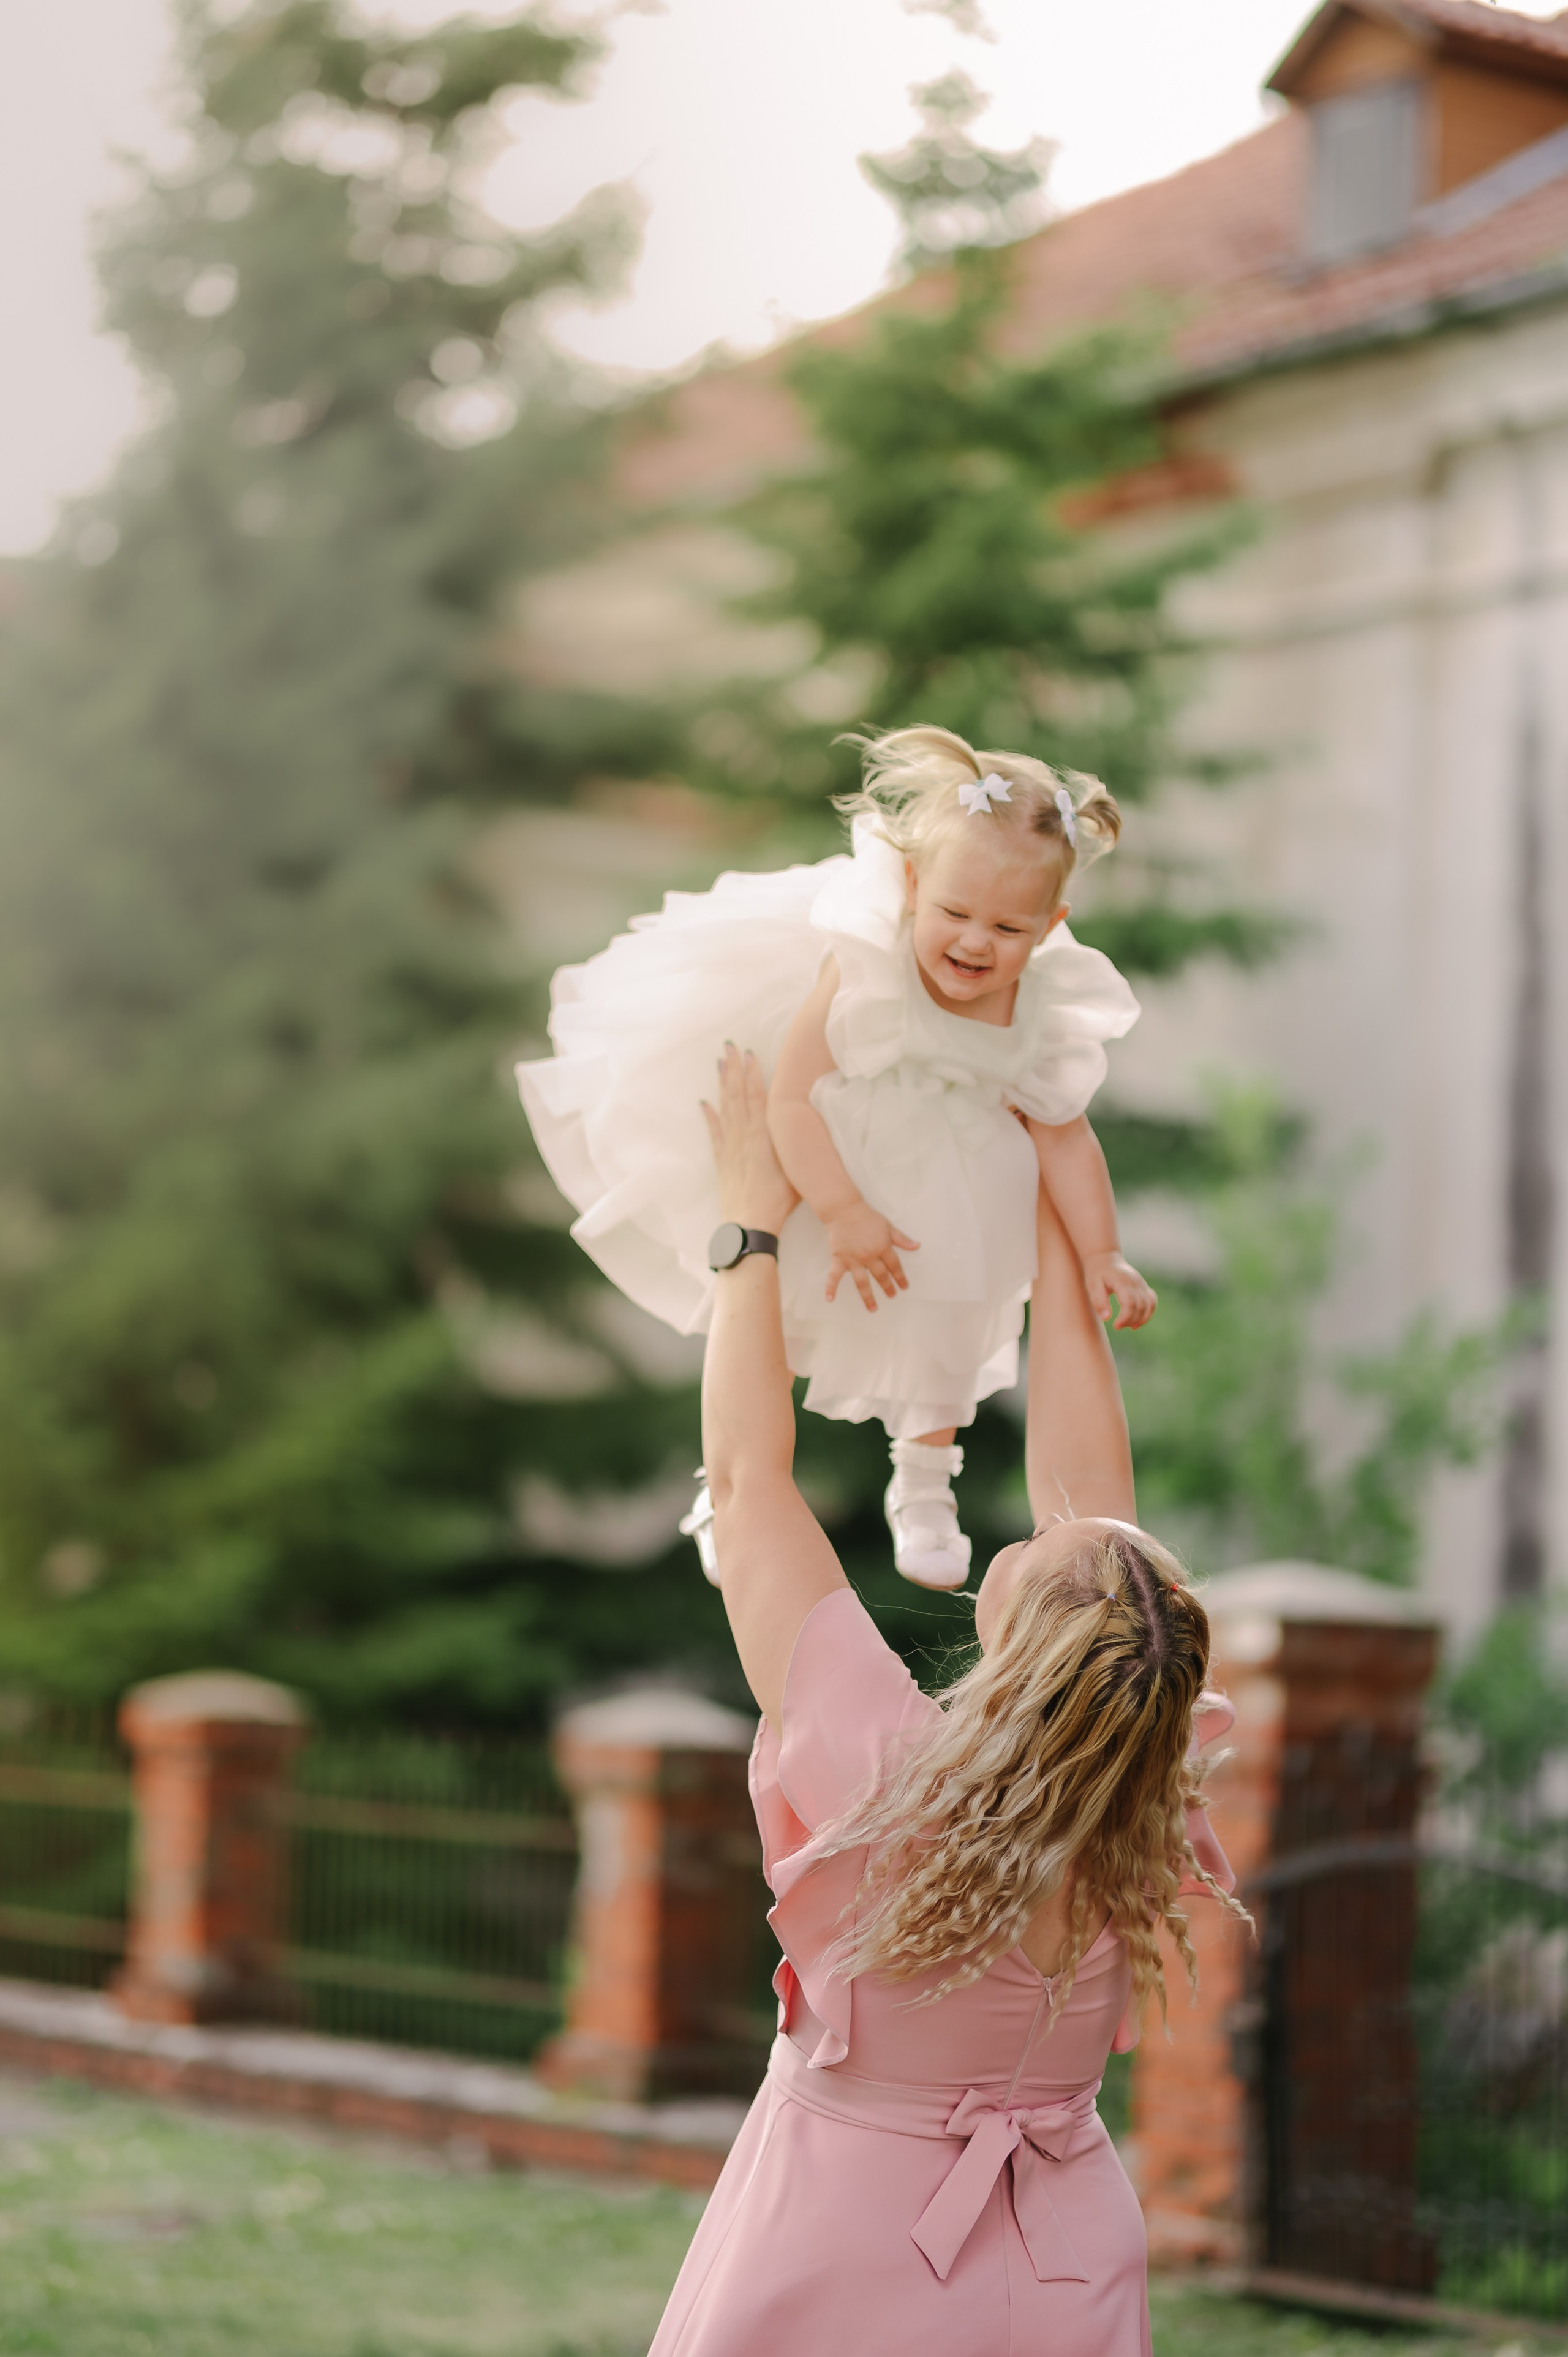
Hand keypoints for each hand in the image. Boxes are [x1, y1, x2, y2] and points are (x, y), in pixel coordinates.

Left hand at [701, 1044, 799, 1235]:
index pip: (757, 1096)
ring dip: (722, 1085)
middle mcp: (745, 1137)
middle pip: (738, 1096)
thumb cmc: (780, 1200)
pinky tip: (704, 1103)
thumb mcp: (798, 1167)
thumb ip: (800, 1143)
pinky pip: (715, 1133)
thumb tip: (808, 1121)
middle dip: (734, 1069)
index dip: (752, 1073)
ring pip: (725, 1109)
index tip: (748, 1053)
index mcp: (764, 1136)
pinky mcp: (723, 1162)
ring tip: (719, 1064)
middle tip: (728, 1046)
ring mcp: (731, 1148)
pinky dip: (710, 1116)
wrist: (751, 1225)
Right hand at [825, 1201, 917, 1311]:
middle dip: (888, 1287)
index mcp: (883, 1247)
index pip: (894, 1266)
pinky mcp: (839, 1259)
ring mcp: (853, 1259)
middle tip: (892, 1296)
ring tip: (873, 1308)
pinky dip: (831, 1287)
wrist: (844, 1210)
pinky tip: (830, 1299)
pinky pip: (834, 1276)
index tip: (904, 1287)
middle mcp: (869, 1256)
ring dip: (868, 1297)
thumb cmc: (867, 1216)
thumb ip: (901, 1239)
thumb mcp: (888, 1226)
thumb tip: (917, 1246)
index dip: (900, 1277)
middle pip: (881, 1276)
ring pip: (862, 1282)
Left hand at [1082, 1250, 1156, 1330]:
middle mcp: (1135, 1282)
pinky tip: (1137, 1322)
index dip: (1125, 1317)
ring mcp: (1141, 1283)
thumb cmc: (1097, 1273)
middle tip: (1118, 1326)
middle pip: (1141, 1306)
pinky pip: (1152, 1301)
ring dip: (1142, 1319)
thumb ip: (1099, 1301)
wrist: (1105, 1258)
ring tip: (1129, 1326)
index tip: (1116, 1326)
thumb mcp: (1092, 1285)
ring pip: (1150, 1305)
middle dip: (1131, 1320)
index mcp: (1123, 1281)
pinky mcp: (1143, 1286)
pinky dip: (1148, 1313)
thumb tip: (1106, 1318)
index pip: (1130, 1303)